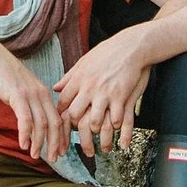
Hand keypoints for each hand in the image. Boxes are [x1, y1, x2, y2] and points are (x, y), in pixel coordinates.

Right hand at [0, 41, 68, 165]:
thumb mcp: (21, 91)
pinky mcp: (17, 95)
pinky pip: (25, 118)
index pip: (59, 118)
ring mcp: (30, 94)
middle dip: (55, 143)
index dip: (62, 137)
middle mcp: (41, 94)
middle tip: (54, 158)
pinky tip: (23, 145)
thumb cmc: (4, 75)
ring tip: (35, 156)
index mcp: (44, 93)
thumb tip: (31, 125)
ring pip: (42, 123)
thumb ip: (29, 105)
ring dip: (40, 142)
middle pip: (55, 123)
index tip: (61, 151)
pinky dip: (25, 134)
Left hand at [56, 32, 151, 152]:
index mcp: (79, 79)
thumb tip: (55, 88)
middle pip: (75, 115)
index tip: (66, 123)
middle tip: (82, 136)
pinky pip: (117, 120)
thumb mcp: (84, 61)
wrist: (131, 47)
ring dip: (98, 132)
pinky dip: (119, 131)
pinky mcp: (121, 96)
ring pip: (95, 122)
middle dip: (77, 129)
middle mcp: (90, 88)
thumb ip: (69, 76)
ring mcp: (106, 94)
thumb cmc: (107, 53)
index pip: (63, 103)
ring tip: (101, 139)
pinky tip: (121, 139)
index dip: (62, 116)